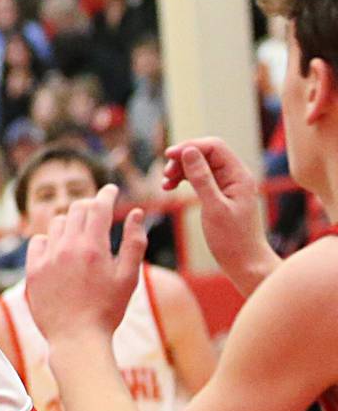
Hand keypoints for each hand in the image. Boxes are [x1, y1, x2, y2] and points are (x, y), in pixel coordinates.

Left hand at [26, 186, 147, 343]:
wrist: (76, 339)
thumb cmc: (108, 310)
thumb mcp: (129, 277)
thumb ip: (134, 242)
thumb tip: (136, 213)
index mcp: (93, 247)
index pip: (99, 206)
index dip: (106, 193)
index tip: (111, 189)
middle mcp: (67, 247)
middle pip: (77, 209)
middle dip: (90, 205)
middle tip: (98, 210)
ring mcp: (47, 258)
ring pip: (57, 223)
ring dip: (71, 223)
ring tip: (81, 234)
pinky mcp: (33, 270)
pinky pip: (38, 242)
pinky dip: (49, 240)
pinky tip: (59, 249)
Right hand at [161, 137, 273, 290]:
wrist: (245, 263)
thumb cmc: (232, 240)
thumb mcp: (214, 208)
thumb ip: (201, 178)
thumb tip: (188, 151)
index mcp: (239, 176)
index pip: (214, 147)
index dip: (190, 146)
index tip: (168, 156)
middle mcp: (235, 177)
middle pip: (206, 154)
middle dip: (183, 159)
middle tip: (165, 175)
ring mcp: (228, 186)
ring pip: (201, 166)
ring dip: (181, 170)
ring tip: (165, 183)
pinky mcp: (220, 195)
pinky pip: (200, 179)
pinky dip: (184, 180)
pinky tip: (170, 187)